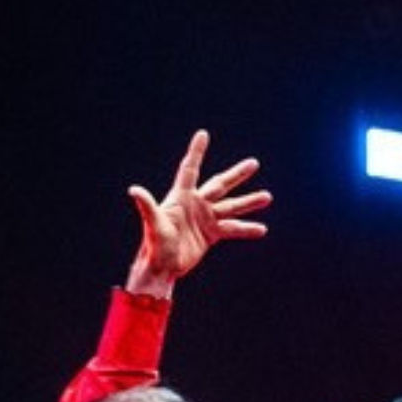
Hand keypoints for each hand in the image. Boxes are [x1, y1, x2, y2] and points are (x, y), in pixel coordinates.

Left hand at [125, 129, 271, 297]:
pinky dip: (247, 229)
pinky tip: (261, 229)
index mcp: (181, 197)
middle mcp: (195, 204)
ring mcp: (205, 219)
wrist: (162, 267)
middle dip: (237, 174)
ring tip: (267, 196)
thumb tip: (134, 190)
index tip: (203, 134)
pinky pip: (232, 229)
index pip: (190, 169)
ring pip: (231, 207)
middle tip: (254, 163)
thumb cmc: (155, 245)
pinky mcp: (211, 234)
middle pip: (220, 185)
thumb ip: (147, 206)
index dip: (197, 152)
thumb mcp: (154, 224)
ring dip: (249, 202)